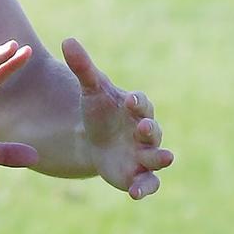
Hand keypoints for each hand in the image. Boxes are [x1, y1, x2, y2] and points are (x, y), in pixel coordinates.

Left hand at [62, 37, 174, 199]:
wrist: (95, 139)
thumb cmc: (99, 110)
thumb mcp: (90, 89)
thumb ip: (83, 67)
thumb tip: (67, 39)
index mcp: (136, 108)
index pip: (141, 104)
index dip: (138, 102)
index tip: (131, 100)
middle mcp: (145, 132)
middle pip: (153, 131)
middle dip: (151, 130)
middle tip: (146, 128)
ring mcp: (144, 155)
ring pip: (157, 159)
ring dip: (160, 159)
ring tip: (165, 158)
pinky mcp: (138, 176)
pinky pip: (148, 183)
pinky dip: (144, 189)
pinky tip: (135, 194)